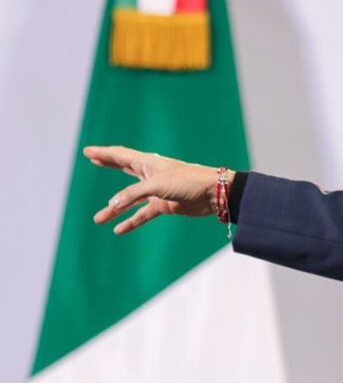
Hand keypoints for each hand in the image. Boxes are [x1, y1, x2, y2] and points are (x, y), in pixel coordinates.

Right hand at [86, 146, 231, 234]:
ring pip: (130, 200)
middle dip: (109, 165)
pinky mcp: (165, 206)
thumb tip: (114, 204)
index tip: (88, 152)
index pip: (120, 156)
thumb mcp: (156, 185)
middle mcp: (151, 175)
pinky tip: (119, 230)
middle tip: (93, 161)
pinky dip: (132, 222)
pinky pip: (144, 215)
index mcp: (148, 163)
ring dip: (115, 209)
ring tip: (98, 219)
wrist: (214, 194)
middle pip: (124, 169)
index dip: (104, 154)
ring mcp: (158, 191)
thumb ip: (133, 193)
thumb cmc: (187, 181)